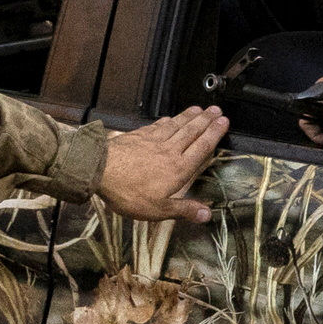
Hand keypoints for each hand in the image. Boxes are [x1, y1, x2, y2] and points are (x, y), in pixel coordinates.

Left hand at [98, 105, 228, 223]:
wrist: (98, 170)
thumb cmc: (128, 193)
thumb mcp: (158, 209)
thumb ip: (184, 210)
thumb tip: (208, 215)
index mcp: (179, 169)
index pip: (202, 147)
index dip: (215, 133)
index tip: (224, 122)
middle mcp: (169, 150)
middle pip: (192, 131)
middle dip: (206, 120)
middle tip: (217, 110)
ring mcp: (152, 141)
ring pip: (176, 125)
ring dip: (189, 116)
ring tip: (200, 109)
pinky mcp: (137, 136)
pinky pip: (157, 125)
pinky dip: (168, 120)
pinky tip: (170, 118)